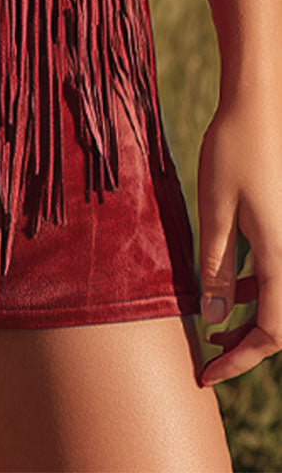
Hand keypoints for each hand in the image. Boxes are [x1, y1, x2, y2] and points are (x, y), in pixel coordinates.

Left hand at [197, 82, 281, 385]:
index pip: (271, 333)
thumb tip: (213, 318)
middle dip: (245, 345)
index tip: (207, 374)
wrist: (257, 107)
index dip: (239, 360)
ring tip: (212, 323)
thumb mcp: (214, 212)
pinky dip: (252, 287)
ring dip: (248, 317)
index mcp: (281, 257)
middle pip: (280, 322)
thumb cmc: (233, 153)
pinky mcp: (280, 225)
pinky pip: (274, 271)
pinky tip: (225, 284)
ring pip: (277, 297)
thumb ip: (213, 266)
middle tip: (208, 356)